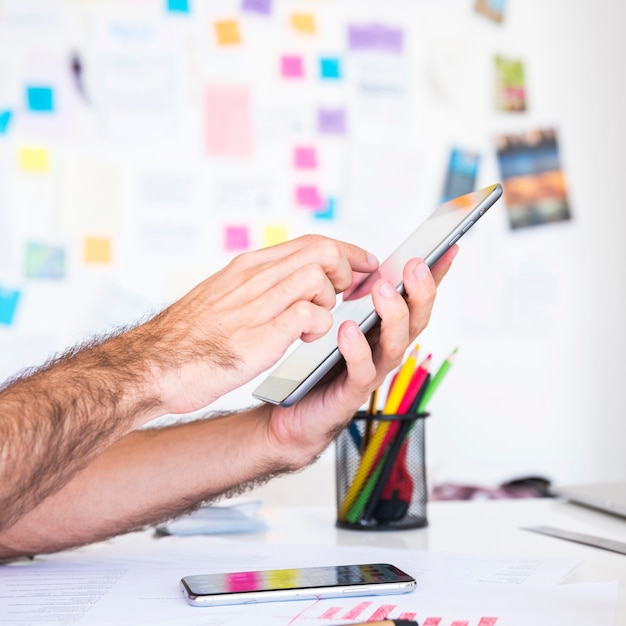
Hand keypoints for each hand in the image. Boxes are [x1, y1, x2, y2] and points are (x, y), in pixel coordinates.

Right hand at [139, 235, 378, 413]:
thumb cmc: (186, 339)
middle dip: (346, 271)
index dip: (346, 251)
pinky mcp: (260, 336)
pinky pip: (310, 314)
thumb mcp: (221, 297)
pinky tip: (303, 338)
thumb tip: (285, 283)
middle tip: (344, 294)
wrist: (152, 366)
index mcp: (247, 268)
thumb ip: (254, 288)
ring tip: (313, 321)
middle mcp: (254, 278)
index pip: (310, 242)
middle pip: (322, 251)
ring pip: (318, 276)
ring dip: (329, 299)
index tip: (362, 264)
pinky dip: (318, 325)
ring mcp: (256, 305)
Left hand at [264, 246, 457, 466]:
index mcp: (384, 327)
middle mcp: (385, 347)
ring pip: (395, 344)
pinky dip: (357, 350)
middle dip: (420, 291)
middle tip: (414, 265)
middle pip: (416, 319)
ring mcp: (373, 369)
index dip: (435, 275)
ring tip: (382, 290)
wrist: (296, 409)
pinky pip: (361, 370)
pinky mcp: (352, 391)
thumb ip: (350, 294)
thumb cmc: (317, 361)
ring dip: (394, 315)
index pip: (416, 298)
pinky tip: (347, 330)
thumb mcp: (334, 317)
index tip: (448, 247)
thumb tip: (361, 258)